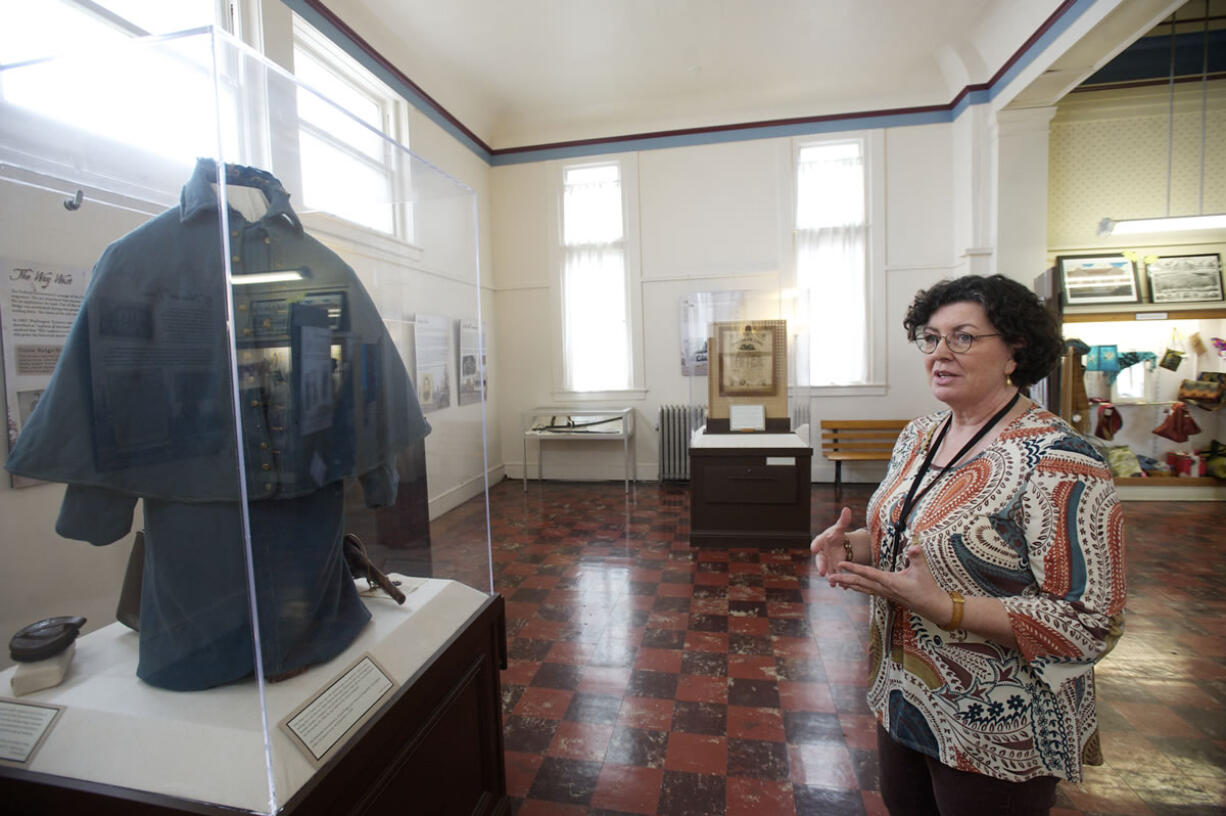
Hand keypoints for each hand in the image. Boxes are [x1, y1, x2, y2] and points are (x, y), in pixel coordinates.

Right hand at [810, 506, 853, 577]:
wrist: (839, 545)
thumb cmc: (836, 535)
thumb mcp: (841, 528)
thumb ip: (843, 520)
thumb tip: (847, 509)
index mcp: (821, 541)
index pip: (816, 543)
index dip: (815, 546)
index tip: (814, 549)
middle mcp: (822, 553)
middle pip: (820, 560)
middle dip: (821, 566)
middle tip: (822, 572)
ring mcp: (827, 562)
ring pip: (828, 570)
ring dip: (830, 577)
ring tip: (833, 583)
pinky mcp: (834, 569)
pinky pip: (836, 575)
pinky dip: (839, 581)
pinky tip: (844, 586)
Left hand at [828, 544, 948, 623]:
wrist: (930, 606)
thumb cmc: (927, 587)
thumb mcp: (923, 570)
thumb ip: (917, 556)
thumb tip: (914, 546)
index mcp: (890, 582)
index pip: (869, 574)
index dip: (855, 568)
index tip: (841, 564)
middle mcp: (884, 589)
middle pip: (860, 583)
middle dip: (844, 579)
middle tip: (829, 576)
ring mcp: (884, 593)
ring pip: (862, 588)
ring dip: (848, 584)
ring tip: (834, 581)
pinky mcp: (886, 595)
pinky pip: (867, 591)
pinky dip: (857, 587)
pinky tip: (850, 586)